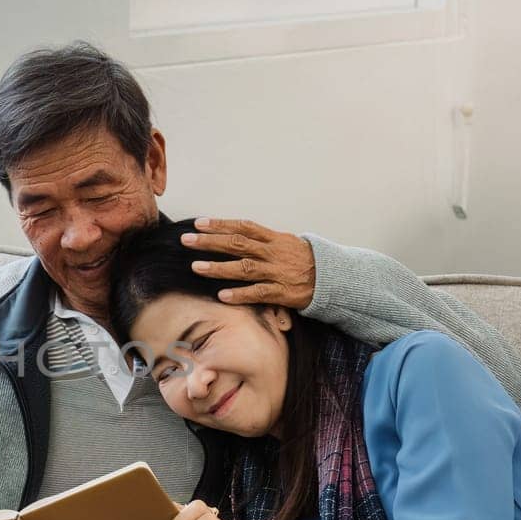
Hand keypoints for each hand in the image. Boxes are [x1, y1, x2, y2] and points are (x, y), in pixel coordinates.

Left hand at [181, 219, 315, 309]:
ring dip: (219, 268)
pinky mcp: (283, 292)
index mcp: (273, 238)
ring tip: (196, 267)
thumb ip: (262, 240)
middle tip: (186, 241)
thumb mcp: (286, 243)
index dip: (220, 224)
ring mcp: (277, 272)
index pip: (243, 227)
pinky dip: (240, 294)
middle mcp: (273, 253)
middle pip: (237, 244)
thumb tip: (235, 235)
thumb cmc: (305, 260)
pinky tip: (222, 296)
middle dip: (210, 242)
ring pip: (244, 268)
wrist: (334, 278)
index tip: (198, 223)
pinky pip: (258, 293)